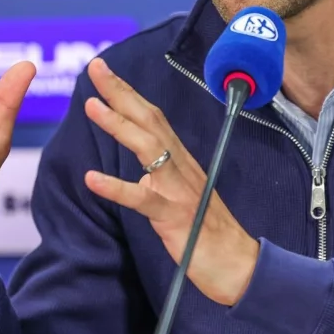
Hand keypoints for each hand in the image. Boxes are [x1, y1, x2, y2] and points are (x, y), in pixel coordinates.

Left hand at [81, 58, 259, 306]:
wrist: (241, 266)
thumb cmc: (211, 234)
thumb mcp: (184, 197)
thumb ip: (164, 180)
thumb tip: (142, 174)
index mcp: (181, 161)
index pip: (153, 118)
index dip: (128, 93)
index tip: (105, 72)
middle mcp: (182, 167)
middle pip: (150, 121)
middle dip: (121, 93)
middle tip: (96, 67)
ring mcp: (179, 190)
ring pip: (148, 149)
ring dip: (119, 126)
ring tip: (92, 106)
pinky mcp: (175, 218)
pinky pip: (142, 199)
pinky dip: (117, 188)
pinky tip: (92, 179)